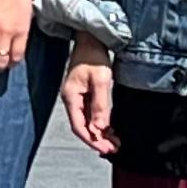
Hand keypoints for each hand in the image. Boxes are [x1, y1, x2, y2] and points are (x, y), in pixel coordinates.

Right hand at [60, 41, 116, 156]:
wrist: (90, 38)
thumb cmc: (94, 55)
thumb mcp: (100, 80)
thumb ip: (100, 105)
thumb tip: (100, 127)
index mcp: (71, 97)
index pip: (79, 126)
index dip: (92, 140)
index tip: (106, 149)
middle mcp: (71, 99)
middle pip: (82, 126)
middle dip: (97, 140)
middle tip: (114, 149)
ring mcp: (77, 96)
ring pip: (87, 121)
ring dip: (100, 133)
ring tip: (115, 142)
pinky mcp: (84, 93)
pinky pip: (90, 113)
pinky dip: (100, 123)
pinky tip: (110, 129)